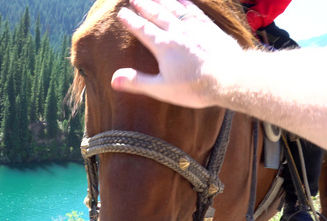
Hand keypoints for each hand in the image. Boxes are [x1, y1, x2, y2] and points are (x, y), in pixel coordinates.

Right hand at [110, 0, 242, 107]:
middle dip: (143, 5)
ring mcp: (195, 27)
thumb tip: (113, 79)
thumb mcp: (162, 89)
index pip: (142, 29)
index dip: (130, 21)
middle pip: (156, 14)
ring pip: (174, 8)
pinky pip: (193, 10)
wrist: (231, 78)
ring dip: (161, 0)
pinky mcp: (210, 28)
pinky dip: (184, 2)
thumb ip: (137, 82)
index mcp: (163, 46)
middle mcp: (177, 31)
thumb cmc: (195, 87)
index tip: (121, 13)